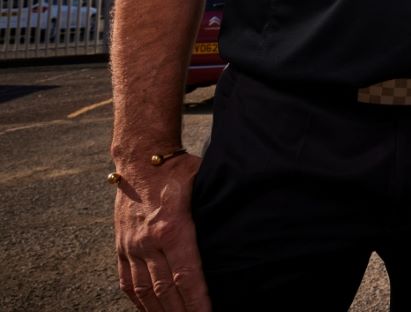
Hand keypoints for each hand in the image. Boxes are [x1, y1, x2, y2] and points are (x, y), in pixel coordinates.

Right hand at [113, 154, 210, 310]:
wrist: (138, 160)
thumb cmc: (177, 171)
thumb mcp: (203, 183)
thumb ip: (215, 207)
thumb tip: (243, 221)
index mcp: (172, 228)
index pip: (186, 274)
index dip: (198, 300)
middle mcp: (148, 242)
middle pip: (165, 290)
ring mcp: (132, 247)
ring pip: (145, 291)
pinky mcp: (121, 247)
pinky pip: (127, 282)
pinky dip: (139, 301)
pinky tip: (151, 311)